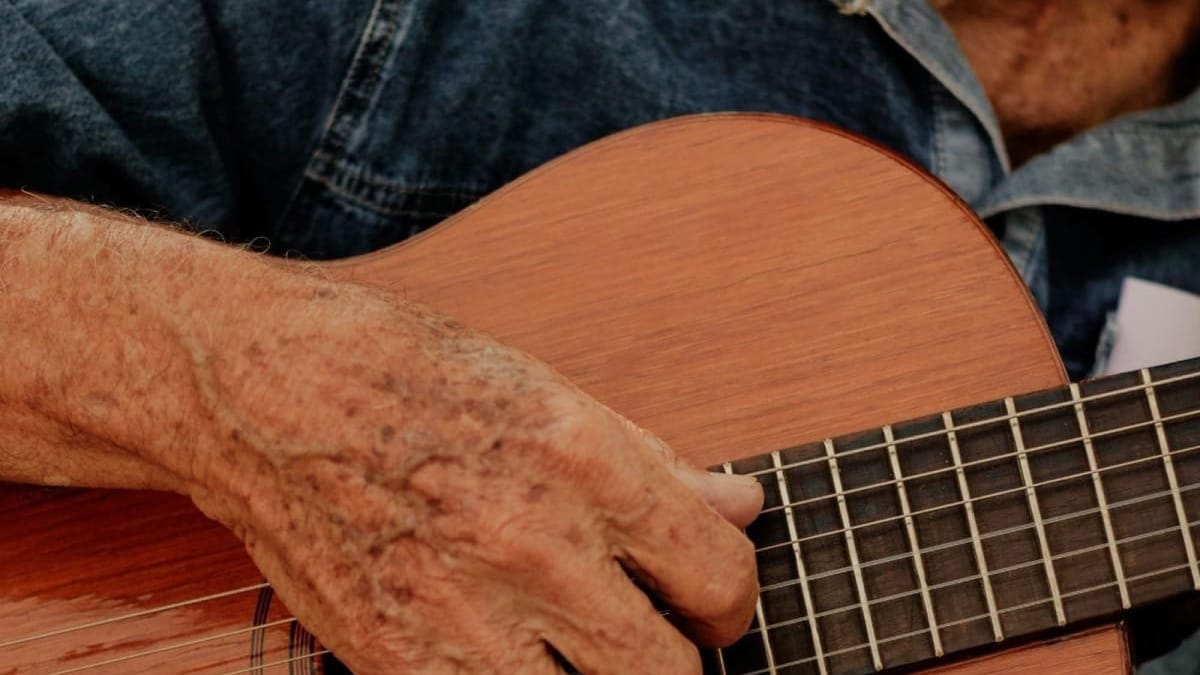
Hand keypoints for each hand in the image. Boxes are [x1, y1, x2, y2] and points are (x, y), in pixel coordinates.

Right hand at [182, 280, 762, 673]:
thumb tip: (741, 505)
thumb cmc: (402, 370)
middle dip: (682, 659)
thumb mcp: (545, 389)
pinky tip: (512, 655)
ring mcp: (459, 616)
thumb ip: (654, 465)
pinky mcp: (395, 665)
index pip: (719, 576)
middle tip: (655, 632)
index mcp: (580, 459)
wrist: (262, 391)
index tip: (705, 595)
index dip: (729, 597)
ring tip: (582, 647)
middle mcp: (529, 544)